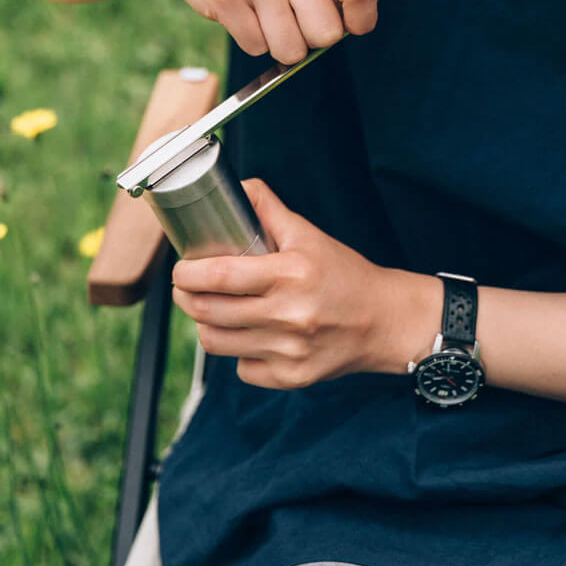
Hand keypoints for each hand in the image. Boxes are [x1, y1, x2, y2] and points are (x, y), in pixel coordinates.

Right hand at [156, 0, 388, 63]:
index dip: (362, 20)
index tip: (351, 25)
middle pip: (326, 35)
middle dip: (312, 40)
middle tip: (295, 21)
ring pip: (291, 50)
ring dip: (282, 47)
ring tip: (269, 20)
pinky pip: (256, 48)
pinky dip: (253, 43)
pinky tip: (246, 18)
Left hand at [172, 179, 434, 389]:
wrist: (384, 321)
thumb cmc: (344, 274)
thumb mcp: (309, 235)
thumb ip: (269, 210)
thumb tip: (239, 188)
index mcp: (291, 274)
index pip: (219, 275)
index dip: (187, 273)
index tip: (181, 269)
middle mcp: (289, 315)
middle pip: (208, 312)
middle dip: (186, 298)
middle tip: (186, 289)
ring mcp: (290, 351)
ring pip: (216, 343)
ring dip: (206, 325)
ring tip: (213, 311)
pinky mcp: (292, 377)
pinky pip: (242, 369)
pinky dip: (238, 353)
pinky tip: (250, 337)